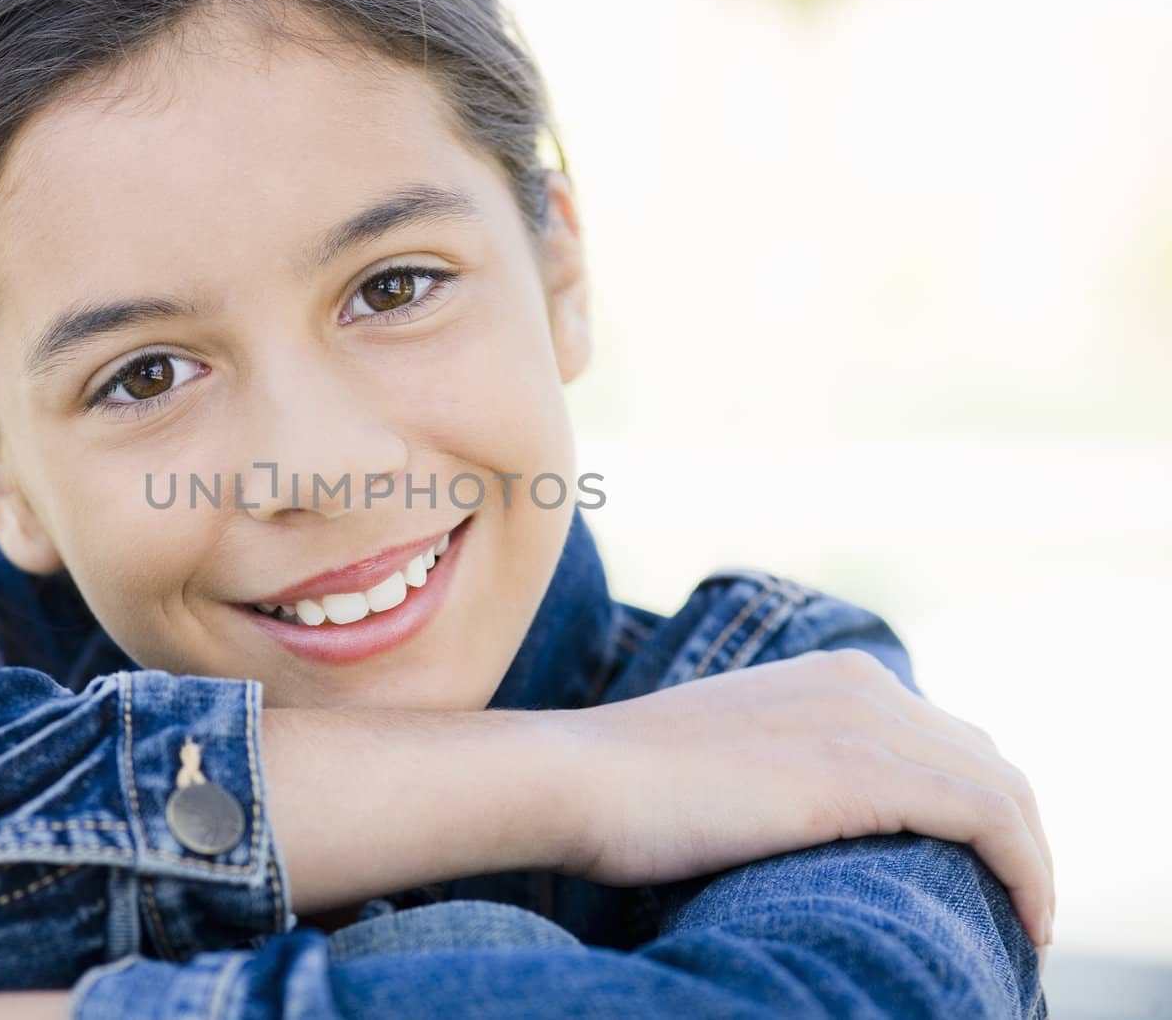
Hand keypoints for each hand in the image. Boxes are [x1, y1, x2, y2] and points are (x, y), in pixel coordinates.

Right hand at [550, 649, 1055, 954]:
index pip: (945, 741)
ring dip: (1032, 867)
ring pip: (1004, 792)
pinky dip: (1027, 875)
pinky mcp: (864, 772)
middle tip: (1011, 914)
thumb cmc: (626, 790)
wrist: (577, 778)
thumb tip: (808, 828)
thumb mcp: (727, 763)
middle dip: (1016, 841)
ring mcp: (863, 722)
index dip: (977, 812)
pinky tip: (1025, 926)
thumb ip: (785, 771)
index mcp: (831, 676)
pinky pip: (991, 820)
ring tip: (1022, 933)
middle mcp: (860, 683)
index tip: (974, 880)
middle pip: (987, 763)